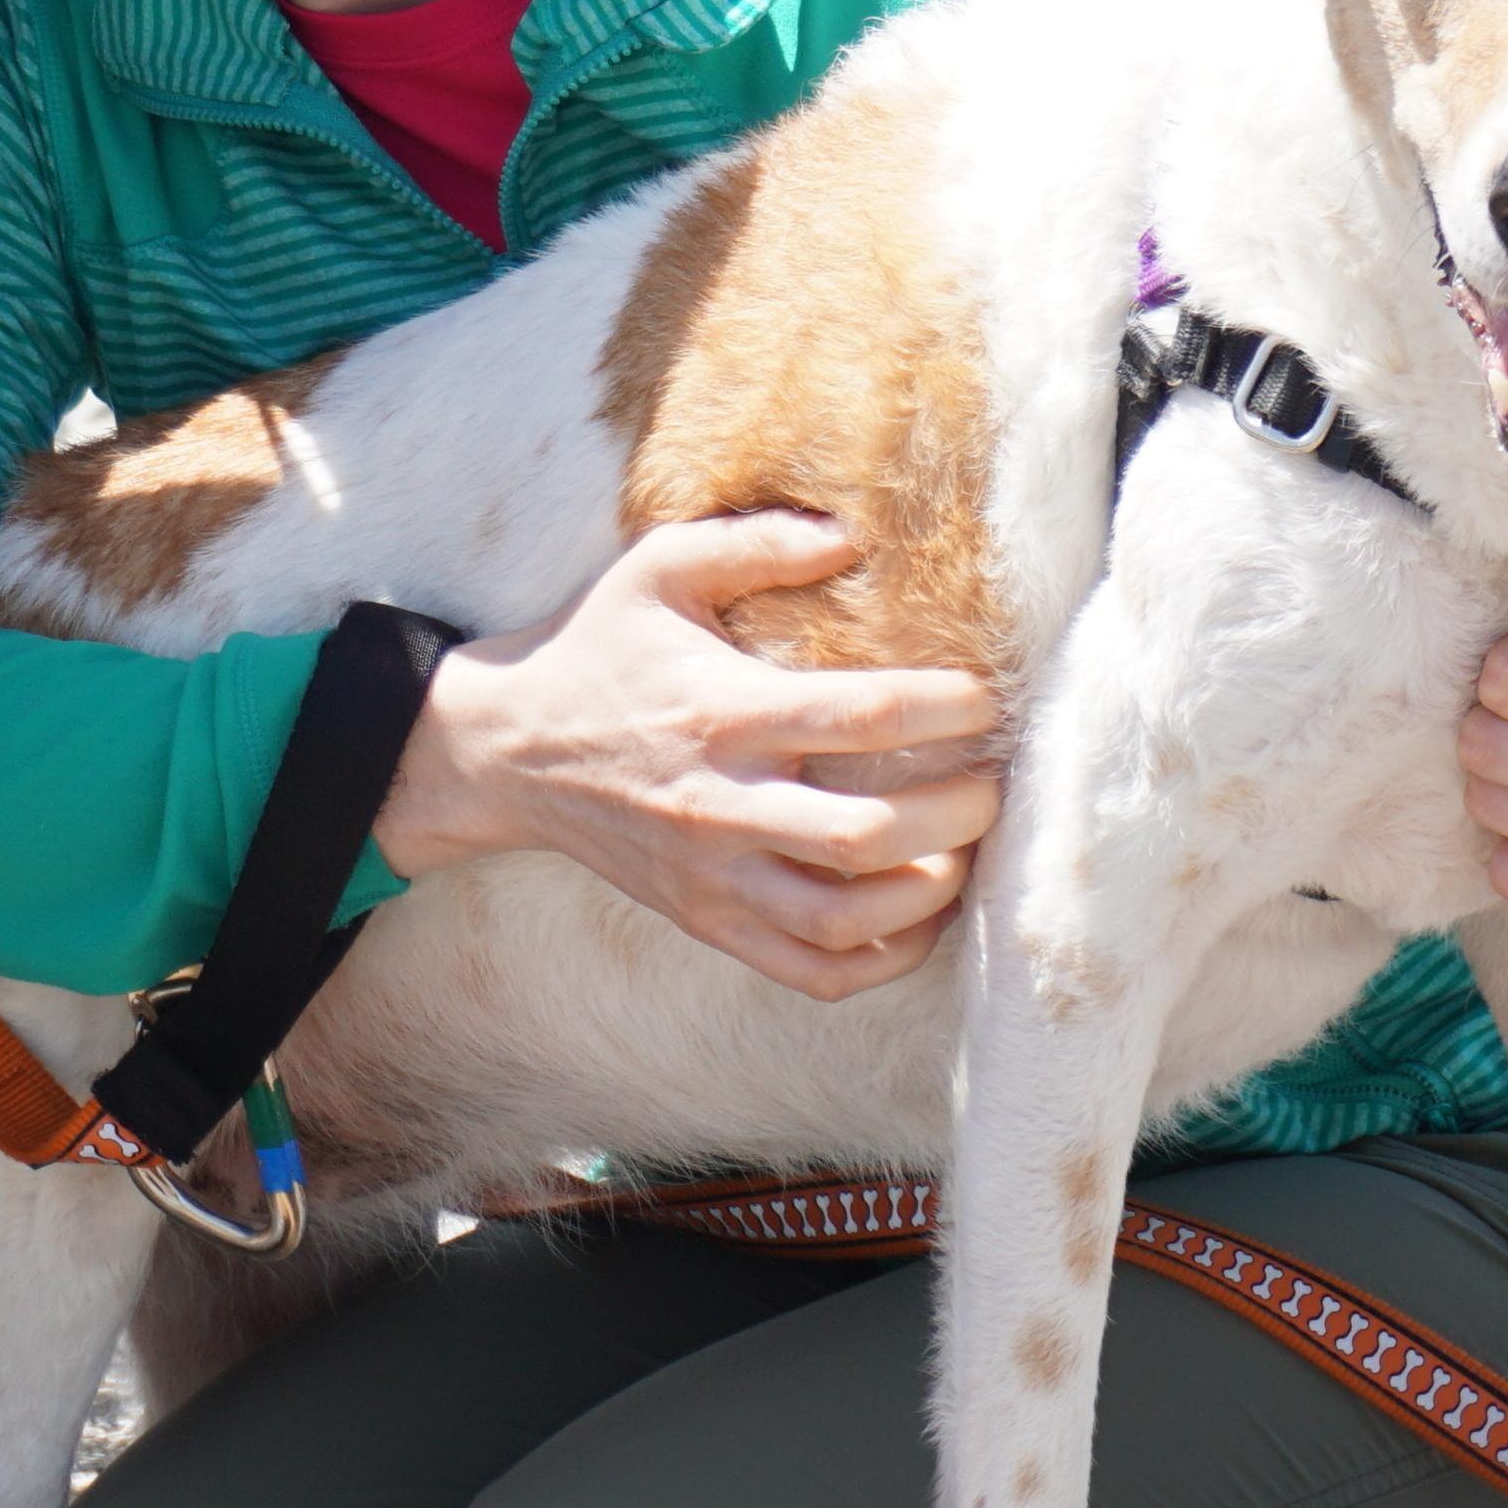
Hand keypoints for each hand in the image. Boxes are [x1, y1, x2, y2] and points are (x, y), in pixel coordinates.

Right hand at [375, 511, 1000, 997]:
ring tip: (963, 848)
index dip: (942, 708)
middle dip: (957, 810)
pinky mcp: (709, 921)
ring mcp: (715, 876)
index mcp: (722, 711)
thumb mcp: (660, 566)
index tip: (985, 697)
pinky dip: (881, 958)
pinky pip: (812, 972)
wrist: (512, 748)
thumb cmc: (601, 646)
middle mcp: (722, 804)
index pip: (860, 718)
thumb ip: (756, 542)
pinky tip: (916, 914)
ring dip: (928, 891)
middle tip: (995, 779)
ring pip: (846, 919)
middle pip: (868, 834)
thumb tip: (854, 536)